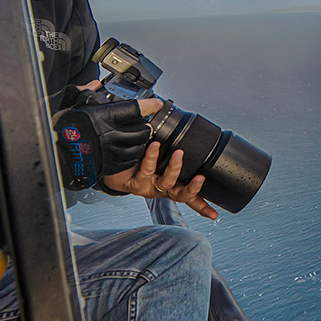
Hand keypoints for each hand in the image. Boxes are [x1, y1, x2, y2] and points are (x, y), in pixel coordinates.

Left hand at [102, 140, 218, 220]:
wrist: (106, 161)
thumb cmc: (132, 156)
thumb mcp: (153, 150)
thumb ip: (161, 135)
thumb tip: (161, 106)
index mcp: (169, 183)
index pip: (188, 196)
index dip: (202, 205)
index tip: (215, 214)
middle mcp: (160, 188)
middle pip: (181, 194)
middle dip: (193, 188)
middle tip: (200, 177)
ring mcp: (149, 187)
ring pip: (166, 182)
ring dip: (175, 168)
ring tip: (178, 154)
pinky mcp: (135, 184)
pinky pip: (147, 171)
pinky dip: (152, 157)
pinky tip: (155, 146)